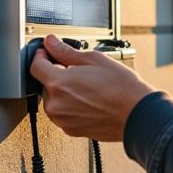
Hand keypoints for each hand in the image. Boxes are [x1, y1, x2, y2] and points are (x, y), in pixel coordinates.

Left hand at [29, 35, 154, 141]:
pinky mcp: (71, 130)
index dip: (41, 55)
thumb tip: (51, 42)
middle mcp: (56, 105)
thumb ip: (66, 51)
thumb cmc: (121, 88)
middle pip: (45, 83)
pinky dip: (70, 105)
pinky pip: (63, 113)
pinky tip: (89, 99)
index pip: (35, 66)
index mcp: (58, 84)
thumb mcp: (94, 60)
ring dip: (63, 91)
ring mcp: (62, 120)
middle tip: (78, 70)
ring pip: (54, 99)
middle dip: (57, 74)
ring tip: (87, 86)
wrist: (137, 114)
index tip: (48, 52)